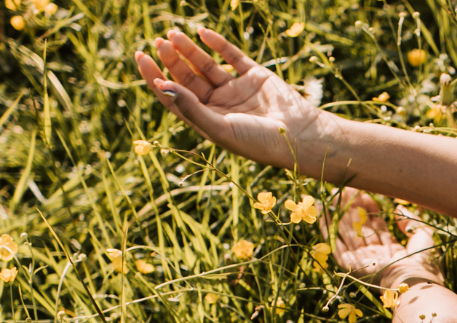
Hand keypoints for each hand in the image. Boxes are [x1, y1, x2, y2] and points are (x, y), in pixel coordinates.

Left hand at [134, 28, 333, 170]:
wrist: (300, 137)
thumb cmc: (259, 142)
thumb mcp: (219, 128)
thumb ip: (190, 108)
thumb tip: (160, 86)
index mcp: (206, 120)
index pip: (173, 95)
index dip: (155, 76)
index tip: (142, 57)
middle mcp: (219, 104)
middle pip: (187, 77)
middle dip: (172, 60)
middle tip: (161, 43)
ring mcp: (236, 89)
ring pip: (206, 65)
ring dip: (189, 50)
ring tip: (174, 35)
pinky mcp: (255, 76)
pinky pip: (232, 56)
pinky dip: (217, 44)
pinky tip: (202, 32)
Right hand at [323, 189, 442, 290]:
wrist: (413, 278)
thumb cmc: (421, 260)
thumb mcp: (420, 235)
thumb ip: (408, 220)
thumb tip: (398, 208)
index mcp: (391, 250)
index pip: (376, 225)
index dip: (370, 209)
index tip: (364, 193)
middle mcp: (375, 254)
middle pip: (360, 227)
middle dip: (353, 208)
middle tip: (346, 189)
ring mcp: (362, 259)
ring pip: (349, 232)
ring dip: (341, 213)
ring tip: (336, 194)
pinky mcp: (351, 263)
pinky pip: (336, 244)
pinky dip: (328, 230)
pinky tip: (324, 215)